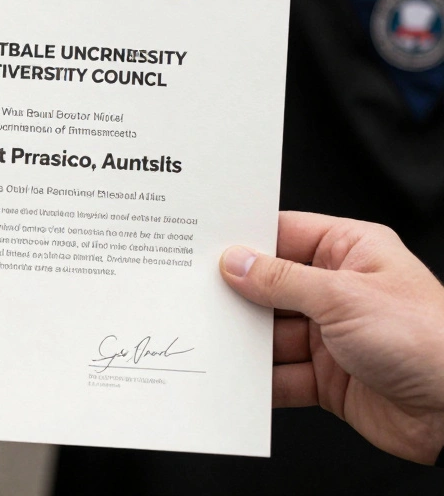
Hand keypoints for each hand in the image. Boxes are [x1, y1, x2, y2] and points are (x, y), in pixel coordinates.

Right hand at [219, 211, 443, 463]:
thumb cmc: (428, 339)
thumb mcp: (343, 297)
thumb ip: (281, 280)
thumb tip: (235, 263)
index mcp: (351, 251)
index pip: (284, 234)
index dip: (243, 241)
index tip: (200, 247)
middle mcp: (340, 290)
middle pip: (270, 287)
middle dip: (236, 296)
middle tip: (194, 297)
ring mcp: (333, 337)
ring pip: (270, 334)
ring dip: (244, 342)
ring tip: (211, 341)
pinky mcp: (328, 379)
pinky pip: (281, 376)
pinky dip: (258, 381)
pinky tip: (236, 380)